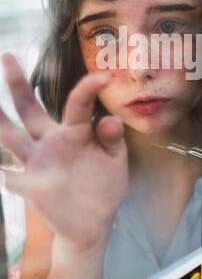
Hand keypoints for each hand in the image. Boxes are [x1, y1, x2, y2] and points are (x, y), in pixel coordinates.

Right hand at [0, 53, 128, 251]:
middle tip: (7, 56)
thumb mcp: (115, 160)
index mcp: (76, 131)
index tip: (105, 75)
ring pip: (11, 137)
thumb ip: (112, 139)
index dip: (89, 88)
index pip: (78, 103)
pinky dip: (1, 169)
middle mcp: (51, 141)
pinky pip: (7, 175)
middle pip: (30, 109)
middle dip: (17, 83)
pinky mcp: (29, 185)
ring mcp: (37, 162)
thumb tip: (110, 119)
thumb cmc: (105, 185)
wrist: (94, 222)